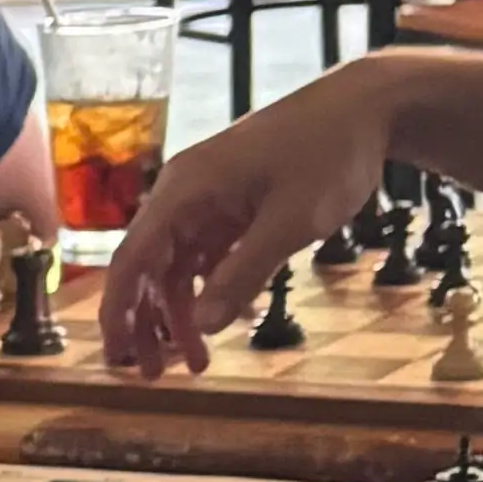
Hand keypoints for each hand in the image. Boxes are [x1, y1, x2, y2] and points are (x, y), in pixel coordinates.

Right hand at [99, 65, 395, 375]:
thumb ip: (244, 272)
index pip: (130, 257)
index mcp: (185, 190)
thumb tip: (205, 324)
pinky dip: (208, 289)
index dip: (118, 310)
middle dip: (147, 322)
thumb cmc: (329, 153)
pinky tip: (223, 319)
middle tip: (154, 374)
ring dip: (180, 313)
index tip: (116, 355)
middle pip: (147, 267)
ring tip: (195, 362)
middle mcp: (185, 194)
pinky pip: (205, 254)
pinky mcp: (232, 204)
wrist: (365, 107)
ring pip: (176, 265)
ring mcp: (208, 199)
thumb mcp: (291, 222)